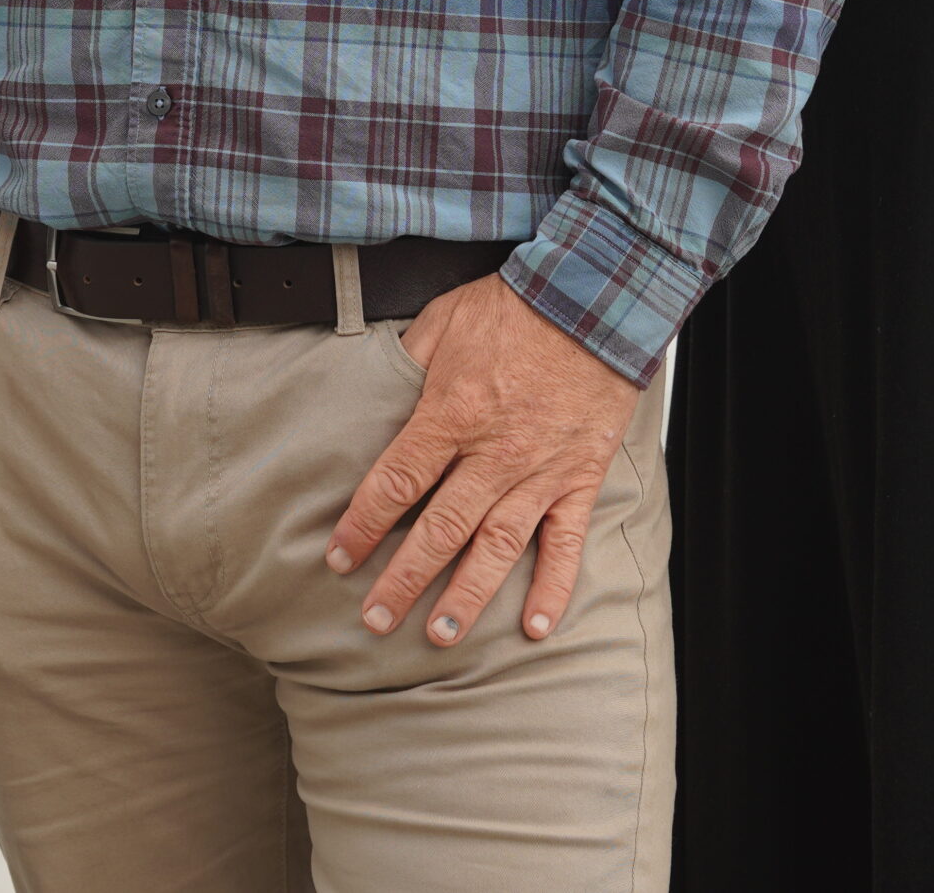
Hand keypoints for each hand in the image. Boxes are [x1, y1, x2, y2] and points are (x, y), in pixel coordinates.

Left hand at [327, 274, 637, 648]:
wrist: (594, 299)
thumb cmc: (515, 306)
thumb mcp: (443, 320)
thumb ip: (408, 363)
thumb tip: (374, 391)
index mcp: (452, 415)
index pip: (396, 483)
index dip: (363, 524)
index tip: (340, 557)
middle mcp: (493, 454)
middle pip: (440, 530)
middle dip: (404, 579)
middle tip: (376, 618)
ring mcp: (539, 472)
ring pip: (497, 547)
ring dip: (468, 596)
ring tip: (440, 635)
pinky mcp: (579, 478)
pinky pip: (566, 543)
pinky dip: (554, 587)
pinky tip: (536, 626)